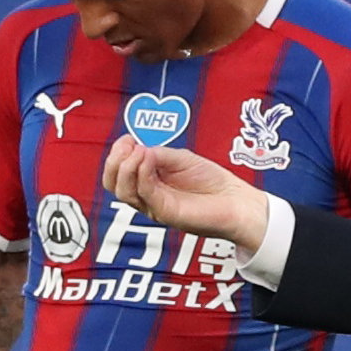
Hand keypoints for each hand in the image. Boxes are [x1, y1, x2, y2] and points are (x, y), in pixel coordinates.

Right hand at [102, 138, 269, 250]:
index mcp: (149, 183)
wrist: (237, 201)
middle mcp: (148, 197)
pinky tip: (147, 158)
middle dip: (114, 162)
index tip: (128, 137)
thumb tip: (138, 150)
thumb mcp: (180, 159)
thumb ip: (158, 155)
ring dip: (126, 166)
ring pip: (123, 191)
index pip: (118, 172)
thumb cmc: (213, 181)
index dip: (117, 154)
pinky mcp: (166, 213)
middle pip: (113, 184)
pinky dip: (142, 173)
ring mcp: (155, 206)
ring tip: (139, 150)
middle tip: (127, 144)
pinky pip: (145, 193)